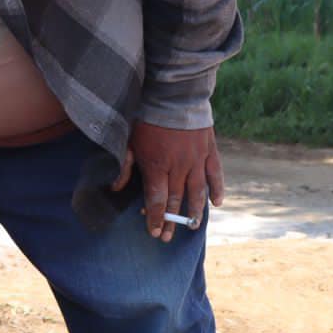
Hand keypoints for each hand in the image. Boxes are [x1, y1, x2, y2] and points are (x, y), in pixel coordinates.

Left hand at [111, 121, 223, 241]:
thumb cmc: (146, 118)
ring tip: (191, 226)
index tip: (155, 232)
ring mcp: (196, 160)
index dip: (156, 217)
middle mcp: (178, 168)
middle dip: (171, 220)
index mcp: (156, 166)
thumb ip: (124, 166)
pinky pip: (215, 174)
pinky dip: (217, 189)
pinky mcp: (209, 151)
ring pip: (197, 192)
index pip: (156, 200)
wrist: (173, 96)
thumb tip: (115, 188)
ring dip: (194, 211)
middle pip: (176, 200)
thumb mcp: (128, 141)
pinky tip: (217, 203)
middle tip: (168, 237)